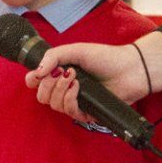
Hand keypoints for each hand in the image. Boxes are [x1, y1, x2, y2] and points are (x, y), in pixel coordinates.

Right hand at [28, 42, 150, 120]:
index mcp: (61, 73)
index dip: (32, 81)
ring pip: (54, 105)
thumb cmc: (105, 57)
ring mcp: (76, 101)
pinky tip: (77, 88)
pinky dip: (70, 99)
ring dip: (60, 91)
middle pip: (42, 96)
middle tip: (61, 73)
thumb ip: (53, 56)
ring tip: (74, 78)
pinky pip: (69, 112)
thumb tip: (36, 72)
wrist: (129, 69)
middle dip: (47, 85)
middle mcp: (65, 89)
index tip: (38, 75)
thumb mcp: (76, 50)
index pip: (37, 82)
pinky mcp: (87, 112)